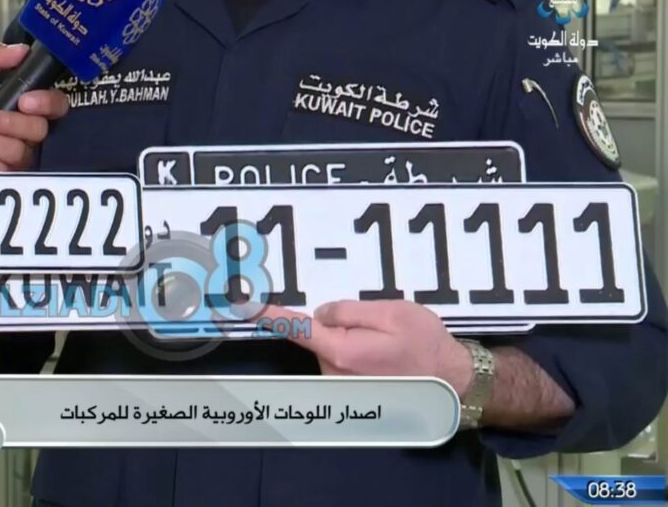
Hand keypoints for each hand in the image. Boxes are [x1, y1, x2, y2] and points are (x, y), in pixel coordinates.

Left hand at [0, 42, 69, 169]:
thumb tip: (20, 49)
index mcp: (18, 102)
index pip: (53, 104)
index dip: (46, 103)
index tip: (25, 101)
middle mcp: (21, 130)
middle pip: (39, 130)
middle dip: (8, 123)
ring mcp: (13, 156)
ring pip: (19, 152)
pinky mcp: (1, 177)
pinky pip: (1, 171)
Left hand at [263, 300, 473, 397]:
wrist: (454, 384)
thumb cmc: (426, 346)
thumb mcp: (393, 313)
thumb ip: (350, 310)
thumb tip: (321, 313)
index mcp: (342, 351)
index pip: (297, 328)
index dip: (269, 315)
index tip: (244, 305)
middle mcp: (334, 374)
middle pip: (319, 337)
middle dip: (339, 326)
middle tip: (379, 328)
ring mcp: (341, 387)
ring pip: (331, 350)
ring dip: (350, 342)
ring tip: (389, 346)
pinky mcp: (350, 393)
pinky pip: (343, 363)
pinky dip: (357, 356)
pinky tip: (387, 360)